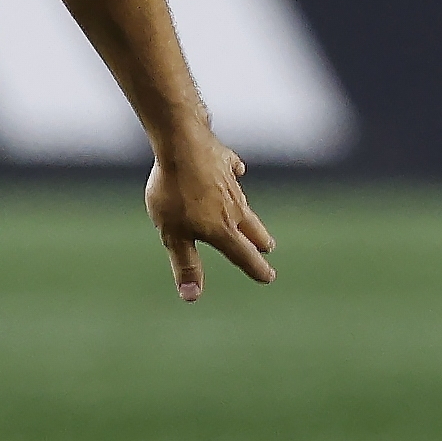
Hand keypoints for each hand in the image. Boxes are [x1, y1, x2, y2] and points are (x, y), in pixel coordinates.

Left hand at [144, 133, 275, 302]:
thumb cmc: (174, 192)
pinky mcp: (223, 160)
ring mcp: (229, 183)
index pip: (244, 255)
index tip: (268, 276)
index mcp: (222, 229)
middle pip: (252, 228)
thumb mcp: (173, 235)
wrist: (180, 144)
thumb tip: (192, 296)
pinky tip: (236, 172)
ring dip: (248, 214)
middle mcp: (233, 208)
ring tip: (249, 219)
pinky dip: (234, 175)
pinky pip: (232, 170)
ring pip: (243, 203)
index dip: (257, 269)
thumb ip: (185, 263)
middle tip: (267, 247)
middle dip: (259, 240)